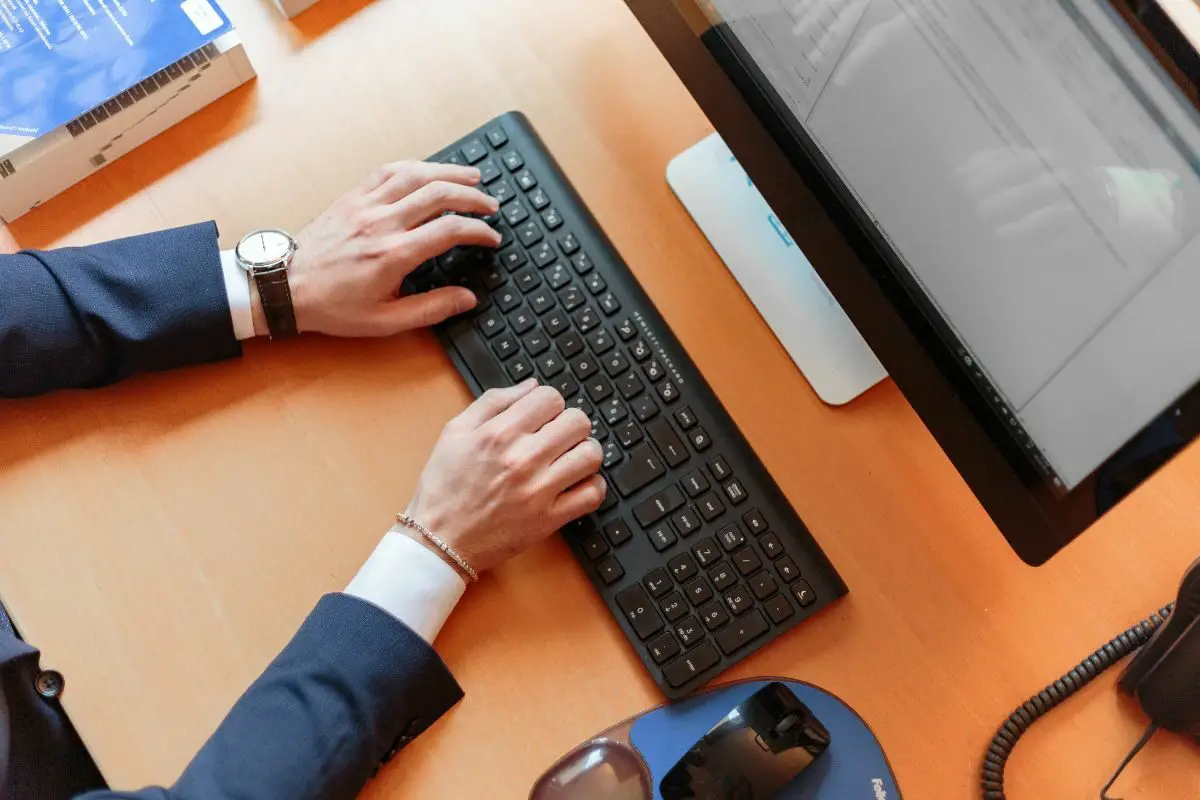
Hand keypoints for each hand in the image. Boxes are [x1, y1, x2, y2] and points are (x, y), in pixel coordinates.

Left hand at [255, 161, 501, 336]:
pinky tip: (429, 169)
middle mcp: (382, 223)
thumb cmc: (332, 307)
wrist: (286, 287)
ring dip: (449, 172)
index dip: (478, 231)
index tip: (491, 238)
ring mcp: (366, 205)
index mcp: (393, 255)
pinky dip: (414, 166)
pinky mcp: (352, 197)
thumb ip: (431, 309)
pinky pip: (388, 171)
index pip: (449, 231)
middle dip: (473, 196)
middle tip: (491, 206)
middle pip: (439, 193)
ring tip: (472, 176)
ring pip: (416, 174)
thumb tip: (467, 299)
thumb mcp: (385, 321)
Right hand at [404, 380, 605, 573]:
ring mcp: (538, 490)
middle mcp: (522, 459)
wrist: (439, 539)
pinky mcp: (549, 519)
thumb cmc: (444, 487)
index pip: (551, 397)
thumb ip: (493, 401)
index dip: (549, 403)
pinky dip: (592, 485)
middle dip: (570, 424)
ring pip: (591, 455)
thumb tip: (531, 385)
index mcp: (499, 434)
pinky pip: (592, 494)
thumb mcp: (455, 432)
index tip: (543, 416)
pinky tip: (576, 483)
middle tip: (558, 436)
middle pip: (578, 421)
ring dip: (584, 451)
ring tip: (570, 458)